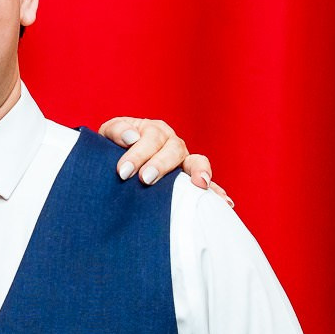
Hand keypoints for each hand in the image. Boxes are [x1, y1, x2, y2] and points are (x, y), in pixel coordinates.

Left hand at [98, 116, 230, 202]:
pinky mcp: (189, 177)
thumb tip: (131, 138)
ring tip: (199, 184)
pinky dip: (216, 191)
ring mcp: (183, 159)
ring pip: (194, 161)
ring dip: (198, 172)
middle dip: (160, 164)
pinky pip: (206, 183)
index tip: (123, 171)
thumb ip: (117, 131)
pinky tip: (225, 202)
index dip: (138, 154)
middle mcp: (172, 143)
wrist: (117, 158)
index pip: (149, 139)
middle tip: (145, 179)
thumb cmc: (113, 146)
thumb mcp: (109, 134)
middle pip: (172, 150)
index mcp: (153, 130)